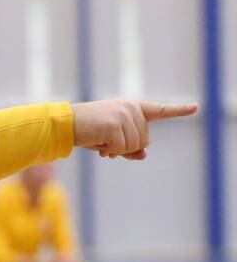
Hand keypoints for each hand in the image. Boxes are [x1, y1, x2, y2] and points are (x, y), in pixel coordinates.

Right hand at [71, 100, 197, 159]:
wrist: (65, 124)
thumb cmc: (87, 131)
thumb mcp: (112, 140)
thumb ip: (130, 147)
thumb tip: (144, 154)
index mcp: (131, 107)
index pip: (158, 110)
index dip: (178, 110)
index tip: (196, 107)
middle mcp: (131, 108)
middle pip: (144, 140)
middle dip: (126, 147)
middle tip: (105, 143)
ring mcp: (124, 115)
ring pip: (134, 146)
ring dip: (115, 149)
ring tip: (99, 140)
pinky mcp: (115, 124)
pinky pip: (121, 148)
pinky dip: (108, 150)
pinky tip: (97, 141)